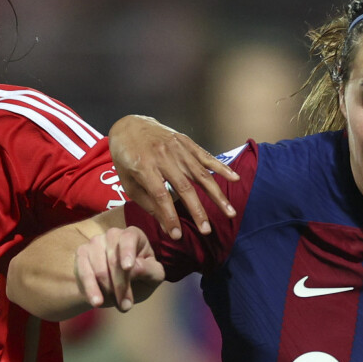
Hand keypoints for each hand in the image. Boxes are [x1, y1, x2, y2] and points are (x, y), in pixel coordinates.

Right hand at [74, 224, 166, 312]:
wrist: (115, 288)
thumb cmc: (140, 279)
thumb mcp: (153, 277)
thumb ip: (149, 271)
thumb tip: (134, 268)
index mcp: (134, 235)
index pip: (129, 238)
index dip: (128, 252)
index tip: (128, 267)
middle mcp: (113, 234)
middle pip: (114, 260)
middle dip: (121, 286)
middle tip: (126, 306)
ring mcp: (95, 242)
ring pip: (99, 269)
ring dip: (108, 291)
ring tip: (117, 305)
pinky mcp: (81, 253)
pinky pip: (84, 273)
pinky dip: (91, 289)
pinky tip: (96, 302)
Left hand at [109, 115, 238, 240]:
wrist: (130, 126)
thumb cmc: (128, 159)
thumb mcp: (130, 183)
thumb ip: (148, 204)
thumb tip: (167, 227)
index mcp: (145, 167)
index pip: (160, 196)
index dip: (169, 216)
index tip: (177, 235)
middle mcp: (163, 156)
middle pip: (184, 187)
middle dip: (197, 211)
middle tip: (206, 230)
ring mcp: (177, 148)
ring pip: (201, 174)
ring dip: (216, 195)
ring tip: (229, 212)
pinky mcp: (187, 142)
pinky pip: (206, 157)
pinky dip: (222, 168)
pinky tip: (234, 179)